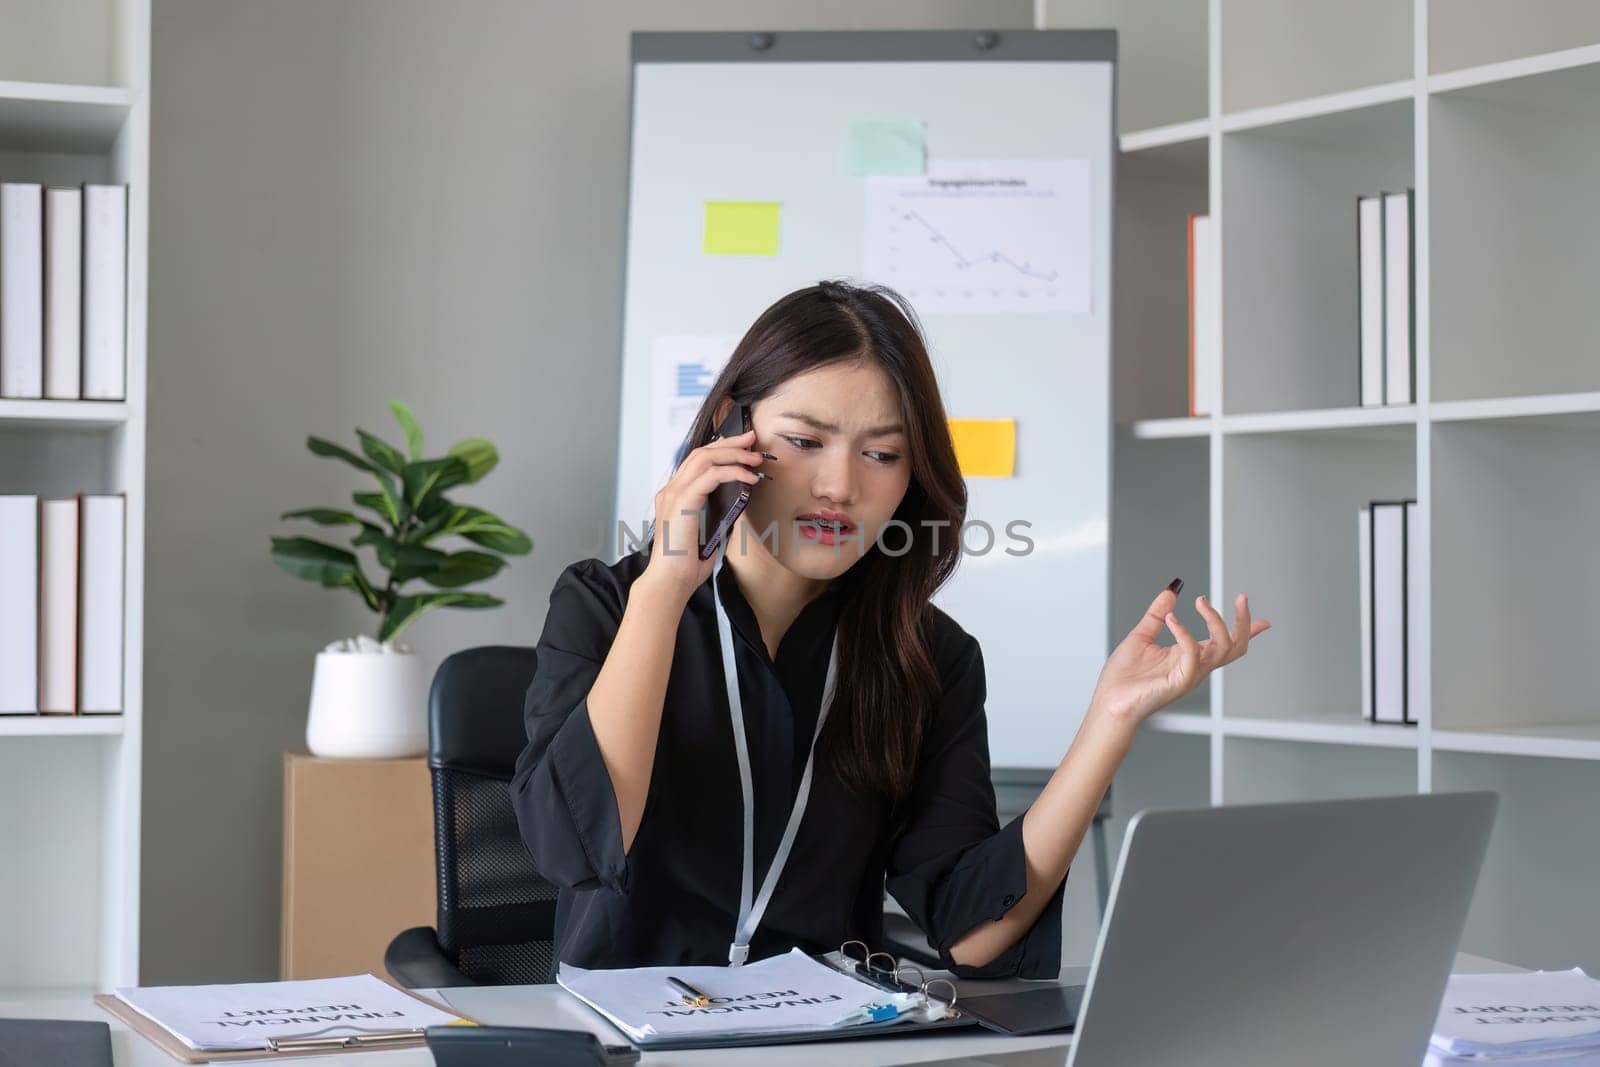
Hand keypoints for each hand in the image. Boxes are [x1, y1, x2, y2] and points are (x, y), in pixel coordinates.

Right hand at [641, 428, 765, 600]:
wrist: (671, 580)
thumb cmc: (687, 563)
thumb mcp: (709, 531)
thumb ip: (719, 514)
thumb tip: (740, 500)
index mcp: (674, 496)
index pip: (697, 462)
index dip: (720, 450)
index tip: (742, 447)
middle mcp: (671, 490)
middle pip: (701, 453)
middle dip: (729, 443)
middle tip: (752, 439)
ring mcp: (674, 493)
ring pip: (705, 458)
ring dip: (733, 454)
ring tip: (754, 457)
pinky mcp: (682, 501)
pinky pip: (711, 476)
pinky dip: (733, 472)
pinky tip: (748, 477)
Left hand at [1088, 582, 1270, 724]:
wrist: (1109, 702)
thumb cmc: (1124, 677)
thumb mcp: (1141, 636)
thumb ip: (1158, 614)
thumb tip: (1171, 592)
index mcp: (1189, 656)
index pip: (1225, 644)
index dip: (1247, 633)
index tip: (1265, 622)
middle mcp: (1195, 666)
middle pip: (1235, 646)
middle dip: (1244, 622)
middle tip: (1241, 598)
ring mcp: (1191, 675)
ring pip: (1222, 648)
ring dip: (1215, 620)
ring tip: (1200, 600)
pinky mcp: (1180, 682)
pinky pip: (1193, 654)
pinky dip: (1185, 632)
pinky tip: (1171, 618)